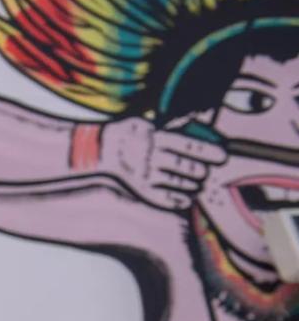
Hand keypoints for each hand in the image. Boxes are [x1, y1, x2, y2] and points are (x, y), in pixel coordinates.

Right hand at [99, 117, 227, 210]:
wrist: (99, 151)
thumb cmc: (125, 134)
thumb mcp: (144, 123)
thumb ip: (166, 124)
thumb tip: (192, 118)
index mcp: (155, 139)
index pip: (187, 145)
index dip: (206, 151)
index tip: (222, 156)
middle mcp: (152, 158)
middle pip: (182, 166)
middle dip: (198, 170)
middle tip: (206, 173)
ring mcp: (145, 175)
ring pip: (174, 182)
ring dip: (190, 185)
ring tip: (198, 187)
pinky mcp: (139, 189)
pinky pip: (160, 197)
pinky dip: (174, 200)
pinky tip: (186, 201)